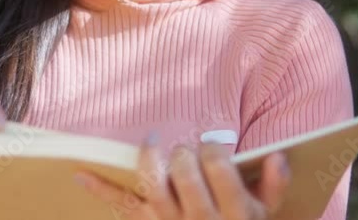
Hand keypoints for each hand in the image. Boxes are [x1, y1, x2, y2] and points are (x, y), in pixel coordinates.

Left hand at [74, 134, 290, 219]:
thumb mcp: (268, 215)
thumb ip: (273, 187)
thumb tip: (276, 157)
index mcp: (235, 213)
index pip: (218, 166)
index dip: (212, 149)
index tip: (211, 149)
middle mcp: (201, 219)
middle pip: (183, 170)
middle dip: (184, 153)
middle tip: (187, 153)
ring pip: (152, 182)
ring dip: (151, 158)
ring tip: (155, 145)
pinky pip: (122, 206)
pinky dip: (99, 189)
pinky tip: (80, 173)